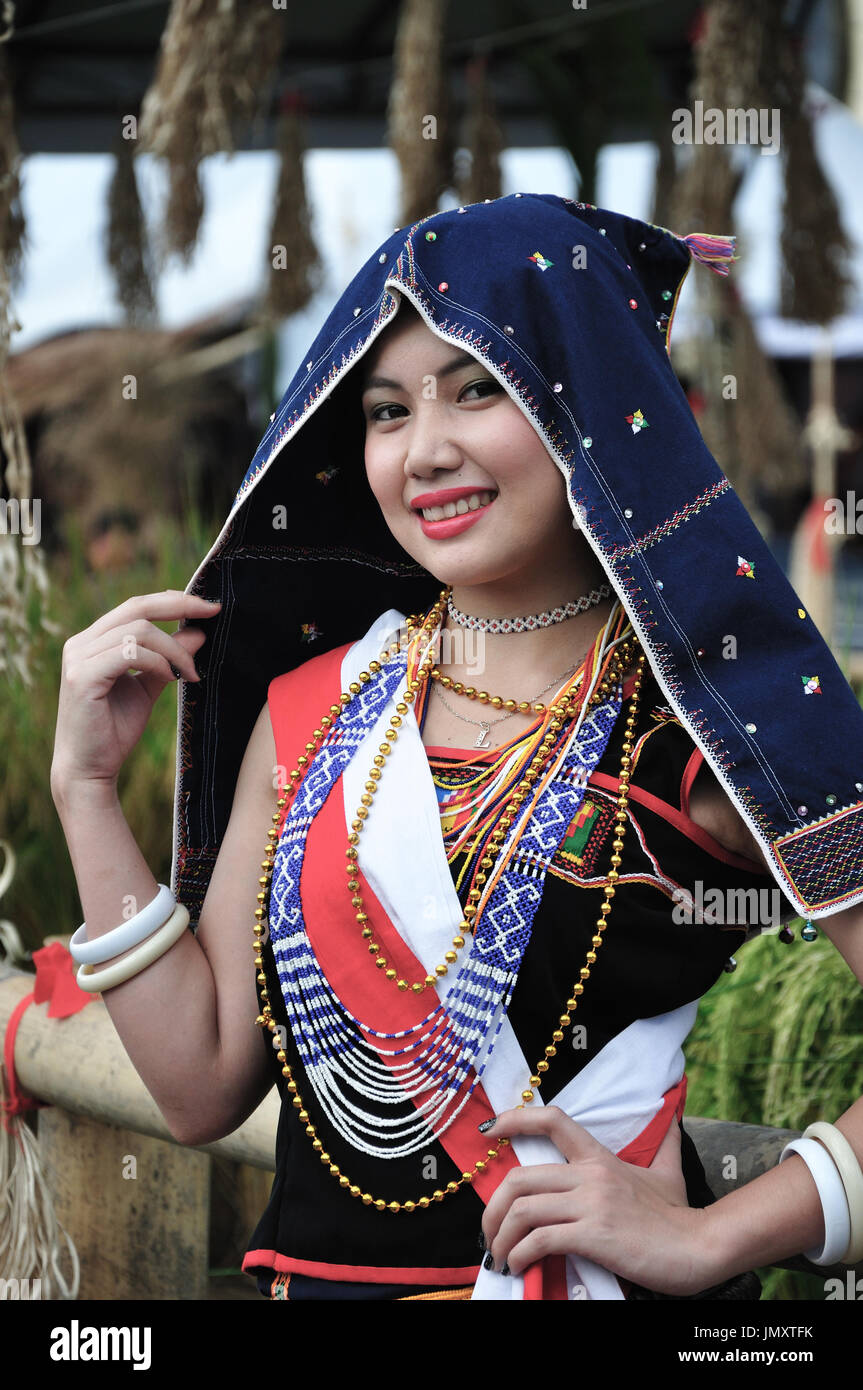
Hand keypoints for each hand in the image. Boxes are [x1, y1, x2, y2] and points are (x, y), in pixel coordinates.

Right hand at [51, 590, 220, 793]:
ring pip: (138, 631)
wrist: (89, 769)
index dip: (173, 600)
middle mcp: (81, 643)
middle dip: (179, 606)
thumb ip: (169, 659)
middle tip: (213, 614)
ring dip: (174, 650)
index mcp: (93, 641)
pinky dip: (158, 662)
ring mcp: (78, 657)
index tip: (209, 607)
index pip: (136, 606)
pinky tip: (172, 679)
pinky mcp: (82, 676)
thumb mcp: (149, 687)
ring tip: (191, 673)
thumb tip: (199, 633)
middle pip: (136, 607)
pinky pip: (129, 653)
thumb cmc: (115, 730)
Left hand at [480, 1105, 716, 1295]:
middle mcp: (592, 1174)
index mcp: (600, 1157)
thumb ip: (665, 1144)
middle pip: (520, 1177)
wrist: (700, 1248)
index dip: (515, 1119)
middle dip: (493, 1206)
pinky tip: (520, 1266)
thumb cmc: (679, 1217)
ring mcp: (592, 1203)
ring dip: (501, 1236)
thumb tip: (674, 1118)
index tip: (489, 1131)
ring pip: (524, 1209)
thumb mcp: (668, 1172)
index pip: (553, 1121)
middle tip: (489, 1231)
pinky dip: (520, 1254)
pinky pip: (540, 1239)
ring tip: (500, 1256)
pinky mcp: (594, 1234)